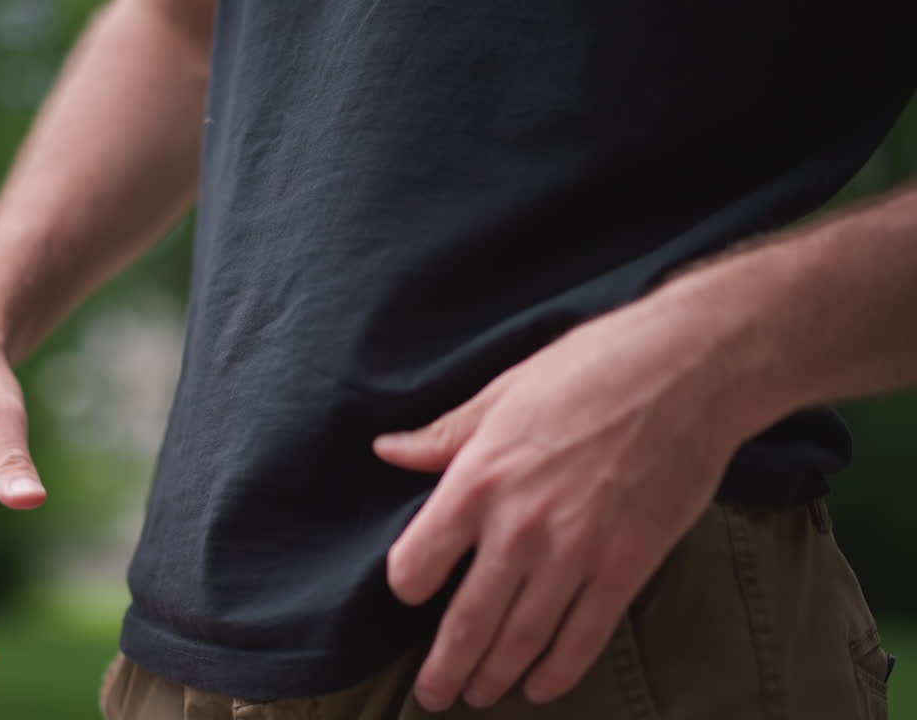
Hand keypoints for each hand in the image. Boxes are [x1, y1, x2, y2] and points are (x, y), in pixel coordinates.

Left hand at [374, 303, 743, 710]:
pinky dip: (560, 671)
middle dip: (445, 666)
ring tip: (477, 697)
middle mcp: (517, 526)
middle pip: (466, 620)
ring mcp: (574, 552)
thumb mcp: (502, 393)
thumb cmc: (590, 369)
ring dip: (494, 676)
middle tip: (433, 695)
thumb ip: (444, 436)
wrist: (688, 371)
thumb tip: (387, 452)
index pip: (417, 562)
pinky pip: (584, 636)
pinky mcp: (627, 566)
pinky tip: (542, 687)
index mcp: (476, 479)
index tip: (413, 594)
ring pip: (521, 638)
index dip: (408, 585)